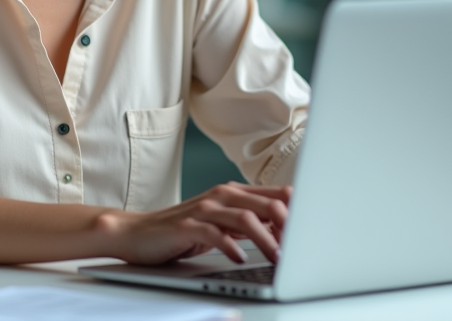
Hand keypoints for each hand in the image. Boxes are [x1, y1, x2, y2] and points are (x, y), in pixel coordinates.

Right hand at [97, 182, 291, 265]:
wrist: (137, 233)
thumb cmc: (181, 229)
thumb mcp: (221, 223)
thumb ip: (250, 221)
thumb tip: (286, 228)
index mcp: (234, 193)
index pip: (277, 194)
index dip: (299, 213)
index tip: (313, 234)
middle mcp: (222, 195)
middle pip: (268, 203)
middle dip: (290, 227)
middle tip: (302, 250)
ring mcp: (205, 208)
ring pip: (246, 218)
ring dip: (267, 240)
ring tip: (277, 259)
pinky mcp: (187, 225)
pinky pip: (215, 233)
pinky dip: (231, 246)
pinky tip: (240, 258)